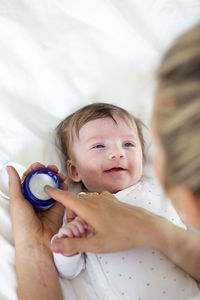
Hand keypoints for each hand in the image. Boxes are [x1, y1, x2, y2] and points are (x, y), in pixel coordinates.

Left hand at [8, 162, 66, 249]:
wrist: (37, 241)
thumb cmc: (23, 225)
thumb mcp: (16, 201)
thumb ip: (15, 183)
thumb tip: (9, 169)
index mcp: (25, 196)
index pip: (30, 178)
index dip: (36, 169)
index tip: (40, 166)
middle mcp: (36, 198)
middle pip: (43, 180)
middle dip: (48, 172)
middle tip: (52, 169)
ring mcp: (47, 203)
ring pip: (53, 185)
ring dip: (56, 178)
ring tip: (59, 175)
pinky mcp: (58, 207)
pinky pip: (62, 194)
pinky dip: (64, 187)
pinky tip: (63, 183)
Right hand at [45, 187, 165, 254]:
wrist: (147, 227)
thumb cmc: (123, 236)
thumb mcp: (97, 245)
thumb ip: (74, 244)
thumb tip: (54, 244)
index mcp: (89, 209)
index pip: (67, 198)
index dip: (56, 193)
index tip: (46, 188)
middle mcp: (96, 201)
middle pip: (76, 199)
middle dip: (69, 207)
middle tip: (72, 224)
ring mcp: (107, 199)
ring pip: (87, 197)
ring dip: (81, 205)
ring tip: (85, 220)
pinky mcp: (115, 200)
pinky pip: (98, 197)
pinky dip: (93, 202)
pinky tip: (98, 211)